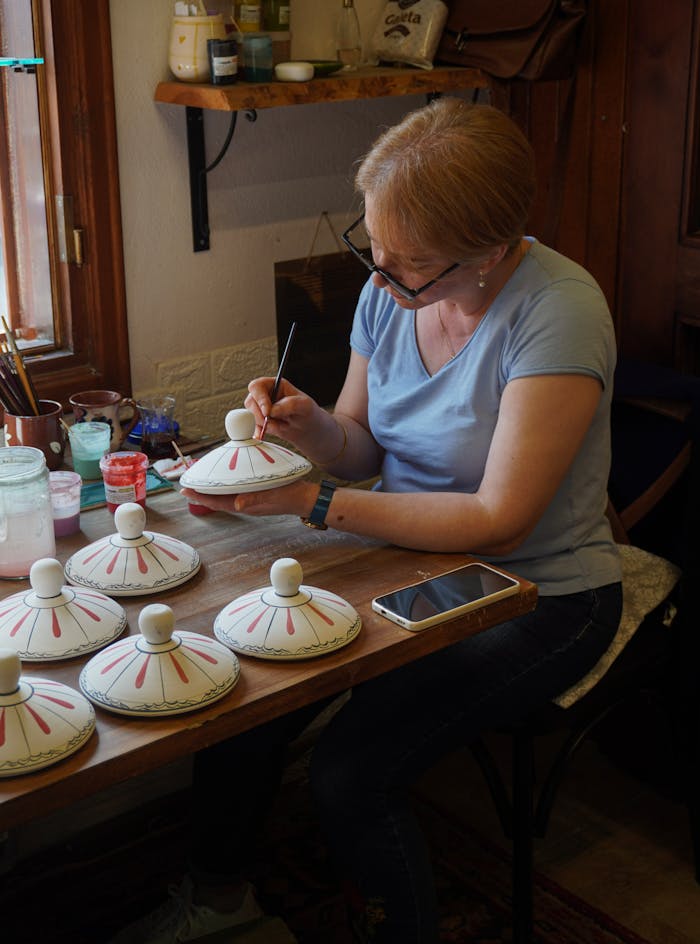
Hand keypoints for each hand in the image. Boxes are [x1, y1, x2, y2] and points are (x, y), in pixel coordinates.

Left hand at [180, 479, 316, 517]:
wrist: (306, 498)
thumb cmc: (291, 496)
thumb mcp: (273, 496)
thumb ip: (255, 500)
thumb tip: (237, 505)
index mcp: (246, 504)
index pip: (217, 501)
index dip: (199, 496)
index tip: (184, 491)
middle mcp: (244, 502)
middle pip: (217, 498)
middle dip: (202, 492)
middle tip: (187, 483)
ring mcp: (250, 497)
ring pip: (225, 493)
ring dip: (212, 487)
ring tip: (201, 479)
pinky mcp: (257, 491)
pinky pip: (236, 488)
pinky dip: (226, 482)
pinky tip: (226, 475)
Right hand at [245, 377, 326, 453]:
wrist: (307, 428)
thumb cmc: (307, 412)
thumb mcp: (304, 405)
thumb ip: (289, 405)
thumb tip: (272, 410)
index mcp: (274, 385)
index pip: (257, 386)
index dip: (260, 398)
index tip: (267, 412)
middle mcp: (265, 394)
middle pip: (250, 401)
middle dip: (261, 415)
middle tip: (274, 422)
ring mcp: (261, 408)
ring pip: (251, 415)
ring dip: (264, 424)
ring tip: (281, 425)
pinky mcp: (260, 420)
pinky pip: (252, 426)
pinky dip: (259, 432)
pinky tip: (263, 435)